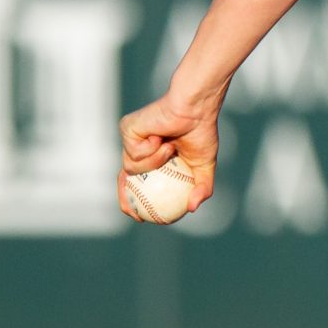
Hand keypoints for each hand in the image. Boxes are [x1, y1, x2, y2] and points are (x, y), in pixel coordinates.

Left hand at [117, 93, 218, 221]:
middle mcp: (138, 149)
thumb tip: (192, 209)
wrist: (196, 109)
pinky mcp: (127, 129)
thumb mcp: (204, 166)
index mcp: (153, 158)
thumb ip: (201, 188)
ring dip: (154, 163)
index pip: (138, 183)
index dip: (135, 202)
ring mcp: (130, 139)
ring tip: (170, 148)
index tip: (140, 218)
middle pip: (123, 178)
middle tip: (135, 211)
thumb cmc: (201, 132)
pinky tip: (162, 137)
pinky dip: (152, 151)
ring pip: (131, 167)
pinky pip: (134, 153)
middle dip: (124, 197)